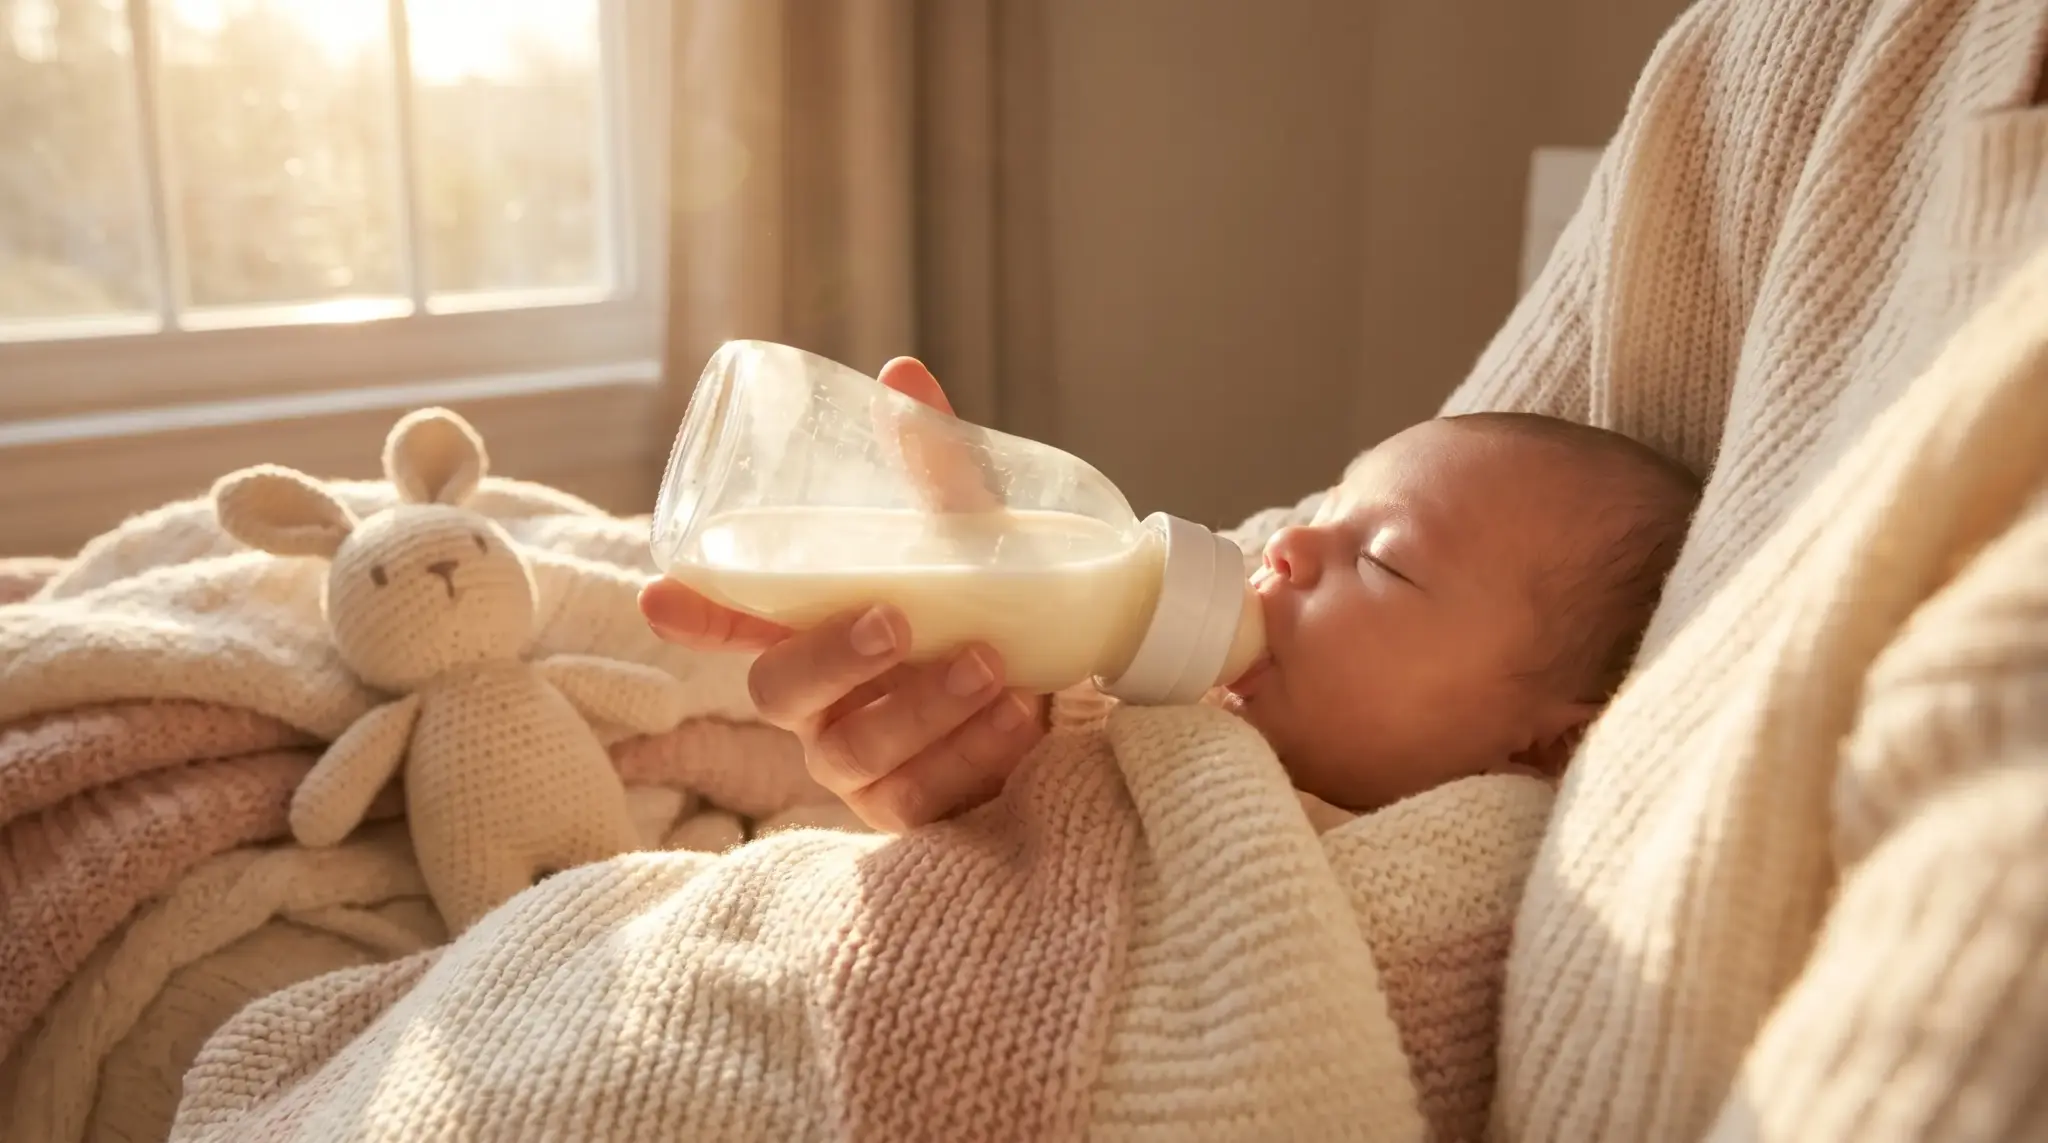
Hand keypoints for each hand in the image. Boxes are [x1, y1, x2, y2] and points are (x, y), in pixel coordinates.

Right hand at [640, 357, 1048, 831]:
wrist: (1083, 680)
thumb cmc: (997, 602)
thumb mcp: (971, 531)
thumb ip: (936, 466)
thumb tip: (903, 375)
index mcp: (813, 625)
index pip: (733, 620)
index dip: (695, 612)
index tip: (661, 597)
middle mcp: (819, 697)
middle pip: (777, 692)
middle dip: (830, 658)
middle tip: (896, 622)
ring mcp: (857, 759)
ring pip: (850, 749)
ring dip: (921, 706)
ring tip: (991, 664)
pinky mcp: (910, 807)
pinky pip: (915, 796)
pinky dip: (967, 754)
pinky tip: (1017, 717)